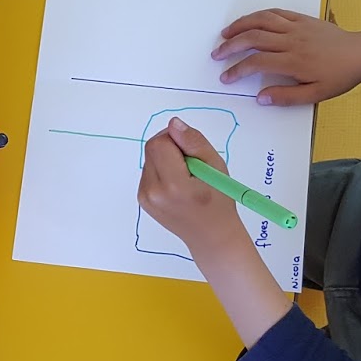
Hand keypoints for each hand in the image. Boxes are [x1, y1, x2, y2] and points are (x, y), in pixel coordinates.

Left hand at [138, 117, 245, 254]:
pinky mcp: (142, 199)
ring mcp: (145, 197)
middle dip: (171, 148)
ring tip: (186, 177)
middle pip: (152, 149)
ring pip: (149, 159)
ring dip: (166, 160)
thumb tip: (174, 124)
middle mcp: (154, 192)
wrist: (210, 235)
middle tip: (191, 164)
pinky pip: (149, 171)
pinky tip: (177, 185)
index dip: (176, 140)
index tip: (192, 151)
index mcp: (174, 185)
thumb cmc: (218, 202)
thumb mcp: (215, 166)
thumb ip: (194, 142)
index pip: (160, 143)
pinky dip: (162, 171)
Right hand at [212, 9, 360, 105]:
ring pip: (262, 21)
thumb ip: (287, 96)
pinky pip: (277, 13)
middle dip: (231, 46)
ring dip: (241, 25)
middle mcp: (291, 41)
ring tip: (226, 33)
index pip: (256, 63)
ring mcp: (296, 27)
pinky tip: (250, 21)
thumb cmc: (340, 76)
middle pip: (253, 38)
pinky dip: (259, 15)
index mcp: (293, 62)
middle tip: (217, 54)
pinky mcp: (302, 19)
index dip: (237, 69)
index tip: (226, 77)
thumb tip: (261, 97)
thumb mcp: (316, 93)